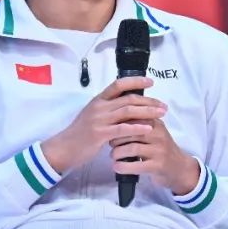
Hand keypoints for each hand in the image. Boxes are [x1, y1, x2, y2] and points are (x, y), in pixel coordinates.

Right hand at [40, 77, 165, 173]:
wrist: (64, 148)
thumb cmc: (80, 133)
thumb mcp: (93, 115)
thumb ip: (108, 109)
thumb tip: (126, 104)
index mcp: (98, 100)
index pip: (118, 84)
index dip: (135, 81)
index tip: (151, 81)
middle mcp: (100, 107)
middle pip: (128, 98)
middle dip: (148, 101)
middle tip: (163, 105)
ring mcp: (100, 120)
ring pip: (128, 111)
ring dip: (147, 111)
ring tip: (161, 114)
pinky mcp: (100, 134)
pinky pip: (122, 128)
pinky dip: (137, 127)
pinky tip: (148, 128)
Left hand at [110, 119, 200, 195]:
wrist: (179, 168)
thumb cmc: (161, 148)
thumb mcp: (154, 132)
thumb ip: (139, 123)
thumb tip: (116, 117)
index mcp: (155, 123)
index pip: (133, 117)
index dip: (118, 123)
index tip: (110, 128)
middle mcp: (158, 134)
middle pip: (131, 131)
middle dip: (116, 138)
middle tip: (110, 143)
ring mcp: (159, 150)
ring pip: (132, 148)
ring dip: (117, 153)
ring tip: (113, 155)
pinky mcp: (158, 165)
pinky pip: (136, 165)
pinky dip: (123, 166)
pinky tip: (116, 167)